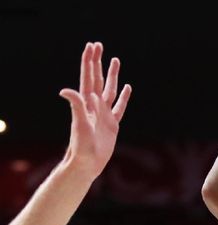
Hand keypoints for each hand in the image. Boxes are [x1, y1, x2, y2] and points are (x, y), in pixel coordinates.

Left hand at [59, 42, 131, 178]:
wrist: (87, 163)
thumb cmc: (81, 146)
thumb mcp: (79, 125)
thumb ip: (76, 106)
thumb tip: (65, 90)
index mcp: (86, 103)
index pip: (88, 77)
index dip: (89, 62)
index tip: (92, 46)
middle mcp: (94, 106)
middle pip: (97, 78)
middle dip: (97, 62)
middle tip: (99, 45)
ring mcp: (104, 114)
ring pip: (109, 89)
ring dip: (112, 75)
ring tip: (115, 60)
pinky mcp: (113, 124)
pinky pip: (119, 107)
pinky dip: (124, 97)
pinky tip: (128, 88)